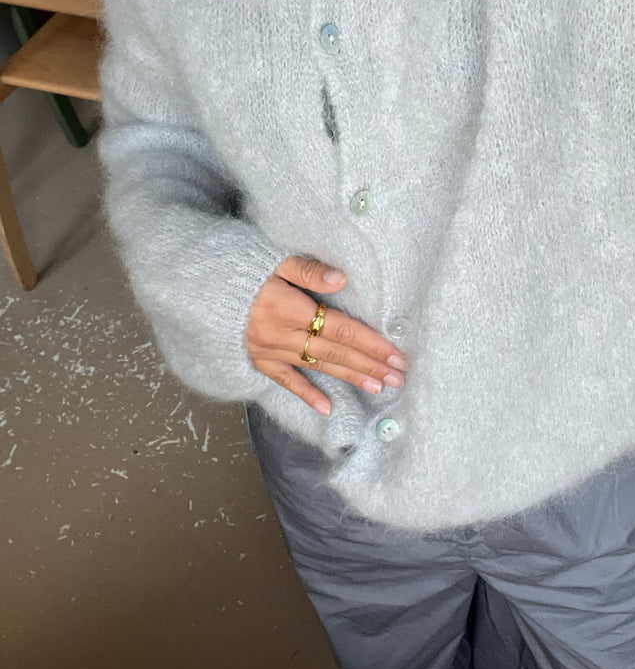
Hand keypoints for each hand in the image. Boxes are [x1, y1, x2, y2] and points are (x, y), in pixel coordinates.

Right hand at [245, 256, 407, 415]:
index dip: (371, 343)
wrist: (202, 286)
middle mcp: (281, 334)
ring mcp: (269, 350)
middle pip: (335, 351)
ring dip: (349, 378)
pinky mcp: (258, 360)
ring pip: (317, 365)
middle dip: (369, 365)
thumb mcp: (275, 259)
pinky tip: (328, 408)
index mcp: (289, 308)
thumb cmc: (243, 268)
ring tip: (378, 387)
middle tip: (398, 377)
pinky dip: (306, 394)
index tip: (396, 354)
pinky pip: (285, 381)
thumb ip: (308, 270)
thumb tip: (342, 279)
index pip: (340, 328)